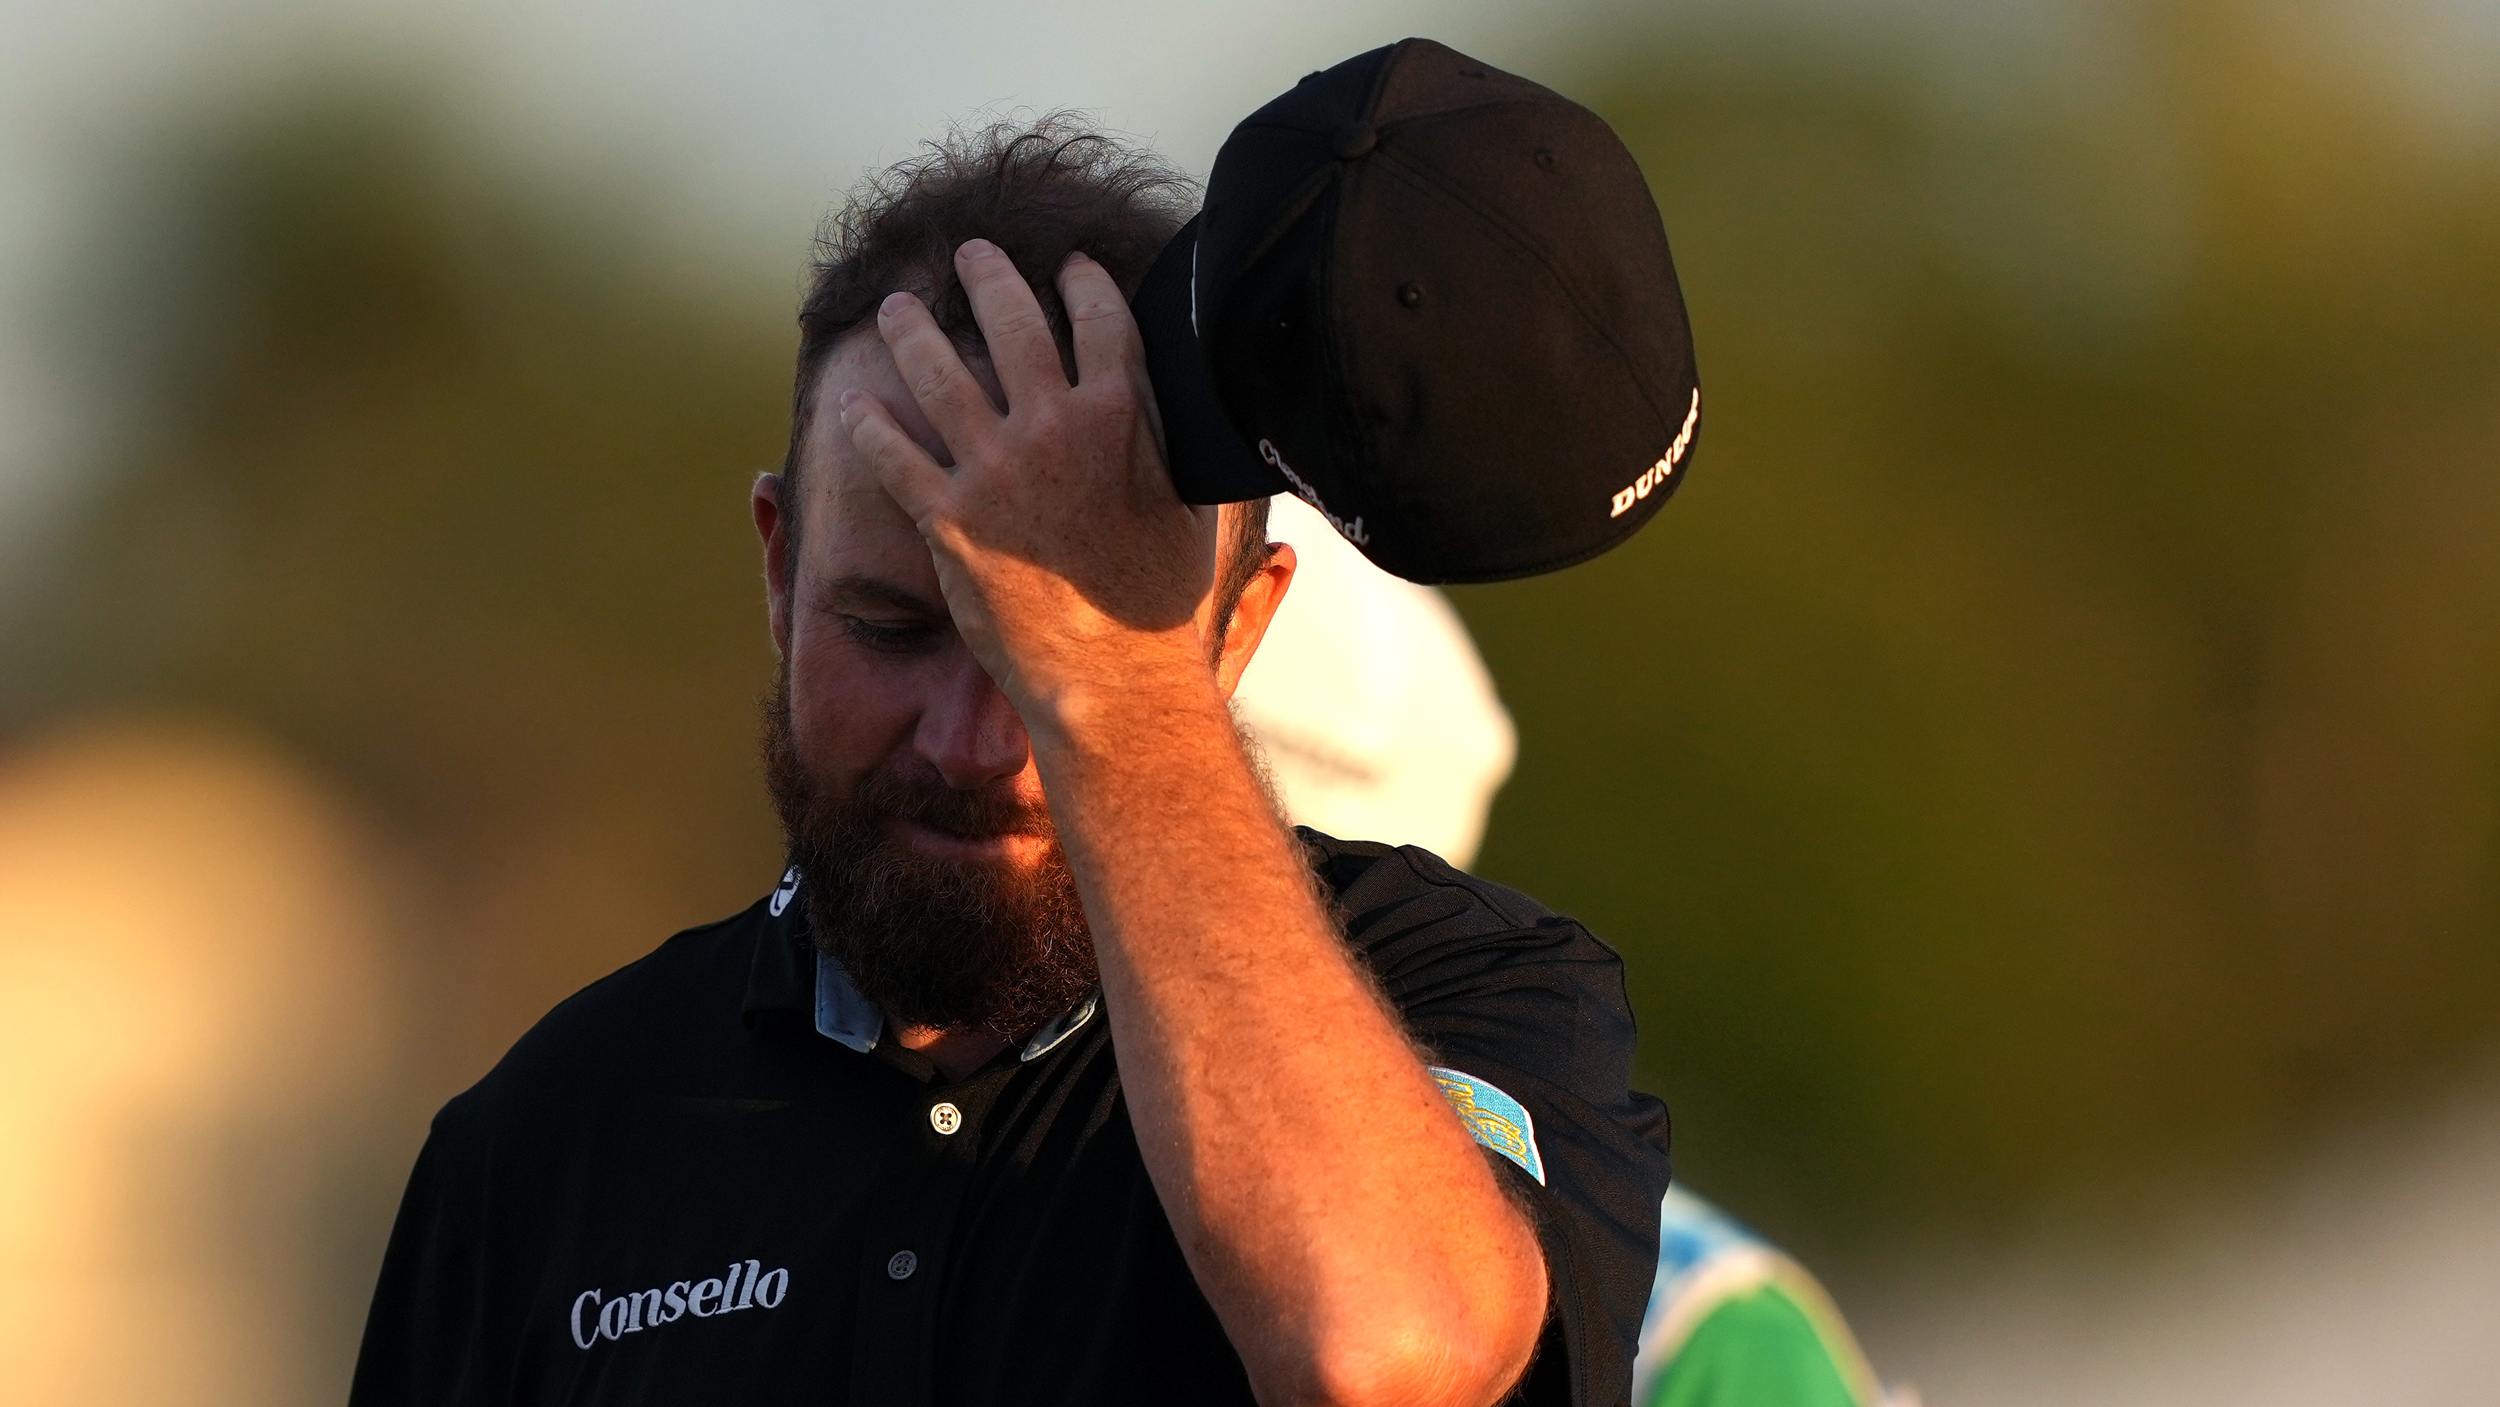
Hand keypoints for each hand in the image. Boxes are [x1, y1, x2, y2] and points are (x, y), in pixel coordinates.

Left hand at [838, 239, 1220, 726]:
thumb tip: (1179, 406)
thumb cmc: (1161, 598)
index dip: (1081, 282)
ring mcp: (995, 470)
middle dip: (987, 277)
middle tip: (971, 255)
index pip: (1099, 317)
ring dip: (912, 331)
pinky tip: (855, 403)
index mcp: (1122, 414)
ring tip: (898, 309)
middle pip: (1012, 322)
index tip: (1069, 268)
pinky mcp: (949, 519)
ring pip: (939, 373)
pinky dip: (868, 424)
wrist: (1116, 674)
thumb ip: (1171, 440)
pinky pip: (893, 455)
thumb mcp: (1190, 501)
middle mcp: (1054, 427)